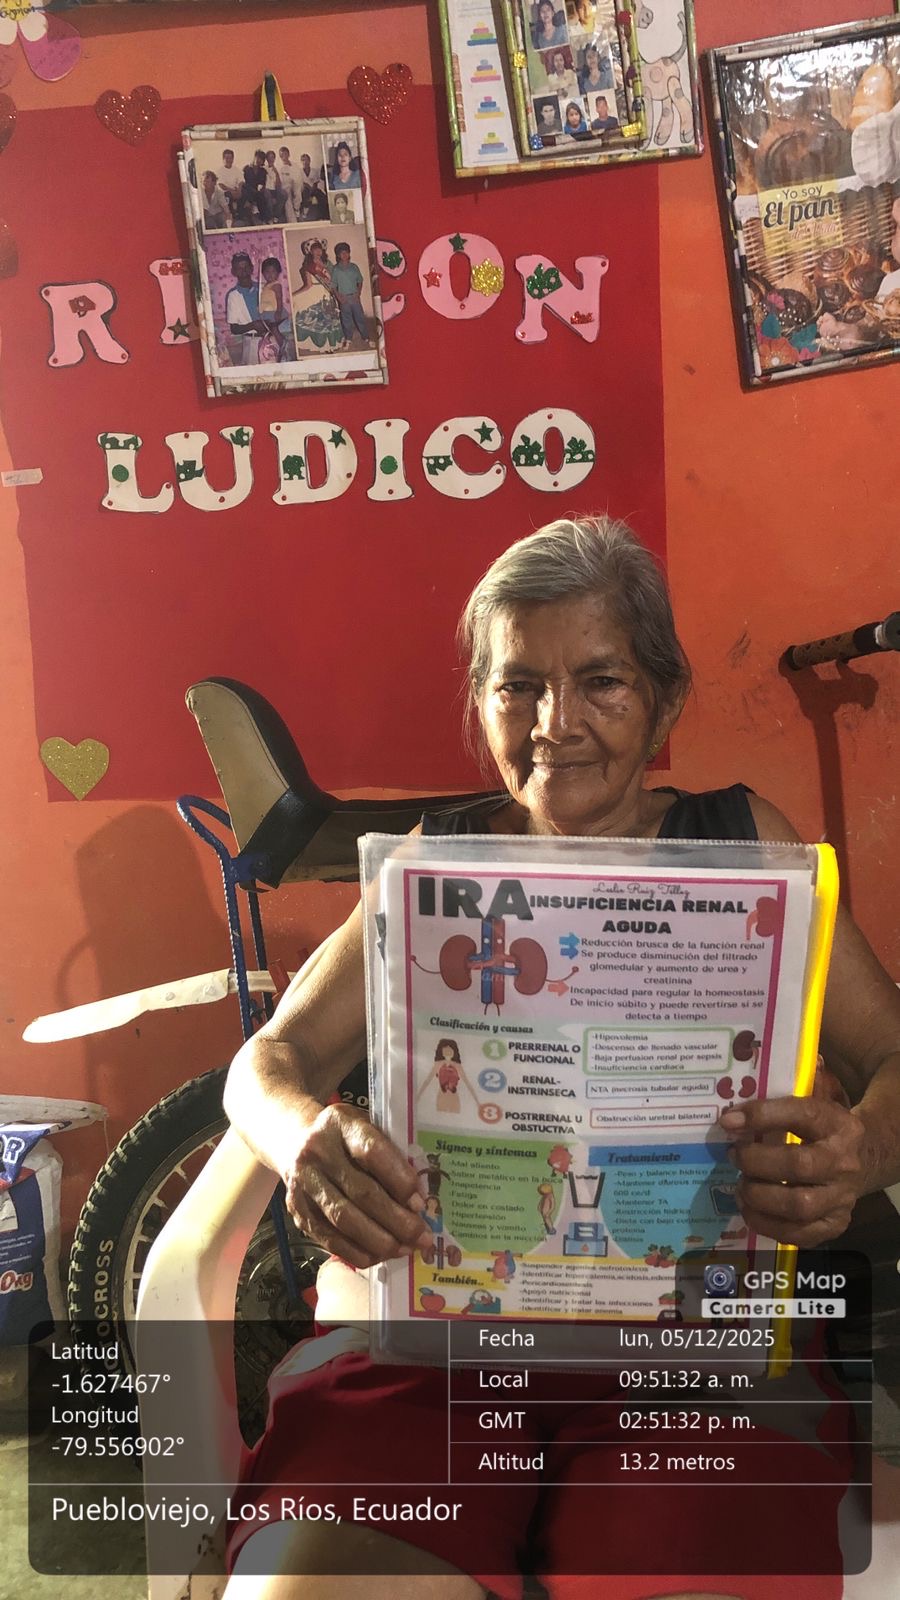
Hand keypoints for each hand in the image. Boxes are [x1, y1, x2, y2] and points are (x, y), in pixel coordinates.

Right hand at [283, 1103, 431, 1267]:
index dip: (399, 1180)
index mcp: (340, 1123)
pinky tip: (379, 1255)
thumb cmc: (344, 1137)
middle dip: (396, 1220)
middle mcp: (317, 1151)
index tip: (420, 1202)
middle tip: (421, 1236)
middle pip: (361, 1192)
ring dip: (379, 1241)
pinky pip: (329, 1238)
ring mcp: (303, 1182)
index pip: (372, 1151)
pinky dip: (357, 1251)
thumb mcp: (366, 1128)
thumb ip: (390, 1154)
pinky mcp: (297, 1210)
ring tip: (405, 1249)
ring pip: (344, 1220)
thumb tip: (418, 1199)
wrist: (294, 1140)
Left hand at [721, 1096, 864, 1245]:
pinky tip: (751, 1210)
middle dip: (756, 1162)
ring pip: (798, 1206)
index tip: (729, 1122)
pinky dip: (767, 1225)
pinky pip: (798, 1234)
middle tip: (734, 1157)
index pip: (802, 1115)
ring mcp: (843, 1198)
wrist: (859, 1162)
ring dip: (758, 1197)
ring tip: (741, 1187)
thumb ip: (773, 1110)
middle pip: (798, 1165)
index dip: (763, 1116)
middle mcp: (845, 1162)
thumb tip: (730, 1122)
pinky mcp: (836, 1225)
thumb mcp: (807, 1113)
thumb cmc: (821, 1133)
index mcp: (839, 1125)